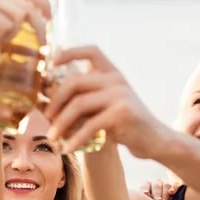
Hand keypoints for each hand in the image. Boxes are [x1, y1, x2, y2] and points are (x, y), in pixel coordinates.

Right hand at [0, 0, 50, 54]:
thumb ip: (15, 20)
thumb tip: (40, 24)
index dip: (44, 3)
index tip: (50, 19)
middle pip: (29, 6)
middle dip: (39, 27)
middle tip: (42, 44)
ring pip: (20, 16)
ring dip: (14, 34)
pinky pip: (8, 25)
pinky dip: (2, 37)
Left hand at [44, 45, 170, 157]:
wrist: (153, 140)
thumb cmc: (122, 124)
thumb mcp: (101, 107)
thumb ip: (82, 100)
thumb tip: (46, 101)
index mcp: (111, 73)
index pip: (92, 51)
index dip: (71, 53)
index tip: (52, 63)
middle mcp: (116, 80)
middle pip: (75, 81)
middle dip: (56, 100)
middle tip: (47, 116)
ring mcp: (120, 94)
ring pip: (79, 104)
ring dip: (61, 122)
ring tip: (52, 136)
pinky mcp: (122, 112)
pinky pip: (90, 124)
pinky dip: (76, 138)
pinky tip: (68, 148)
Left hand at [139, 179, 179, 199]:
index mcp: (146, 186)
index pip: (145, 186)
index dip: (145, 190)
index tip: (146, 195)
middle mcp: (155, 183)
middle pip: (156, 186)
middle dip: (157, 194)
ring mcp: (165, 184)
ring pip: (166, 186)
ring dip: (165, 195)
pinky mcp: (175, 186)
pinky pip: (175, 185)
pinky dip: (174, 188)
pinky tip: (172, 192)